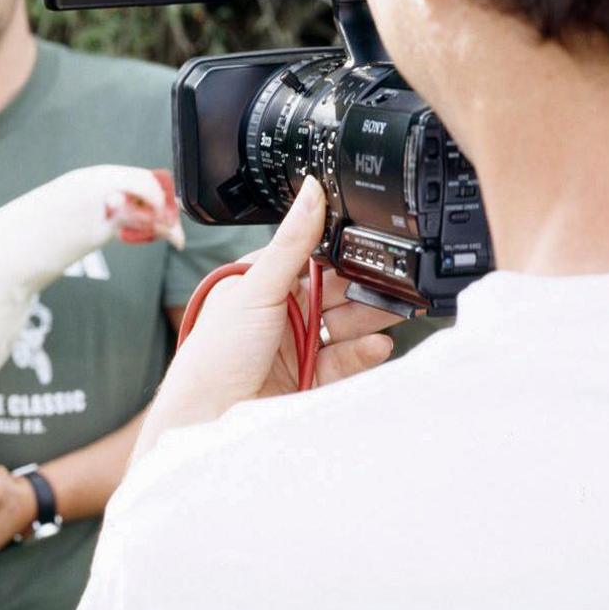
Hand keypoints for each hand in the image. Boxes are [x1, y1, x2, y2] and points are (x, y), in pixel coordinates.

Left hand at [149, 177, 401, 434]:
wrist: (209, 417)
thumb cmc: (215, 352)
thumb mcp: (257, 288)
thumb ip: (292, 243)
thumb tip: (311, 192)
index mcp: (261, 281)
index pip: (311, 257)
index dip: (343, 251)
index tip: (377, 241)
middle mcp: (280, 310)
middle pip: (335, 291)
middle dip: (366, 286)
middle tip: (399, 279)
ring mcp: (295, 345)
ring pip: (345, 324)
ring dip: (371, 317)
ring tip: (399, 309)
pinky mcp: (309, 377)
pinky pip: (345, 359)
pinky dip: (364, 351)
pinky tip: (379, 343)